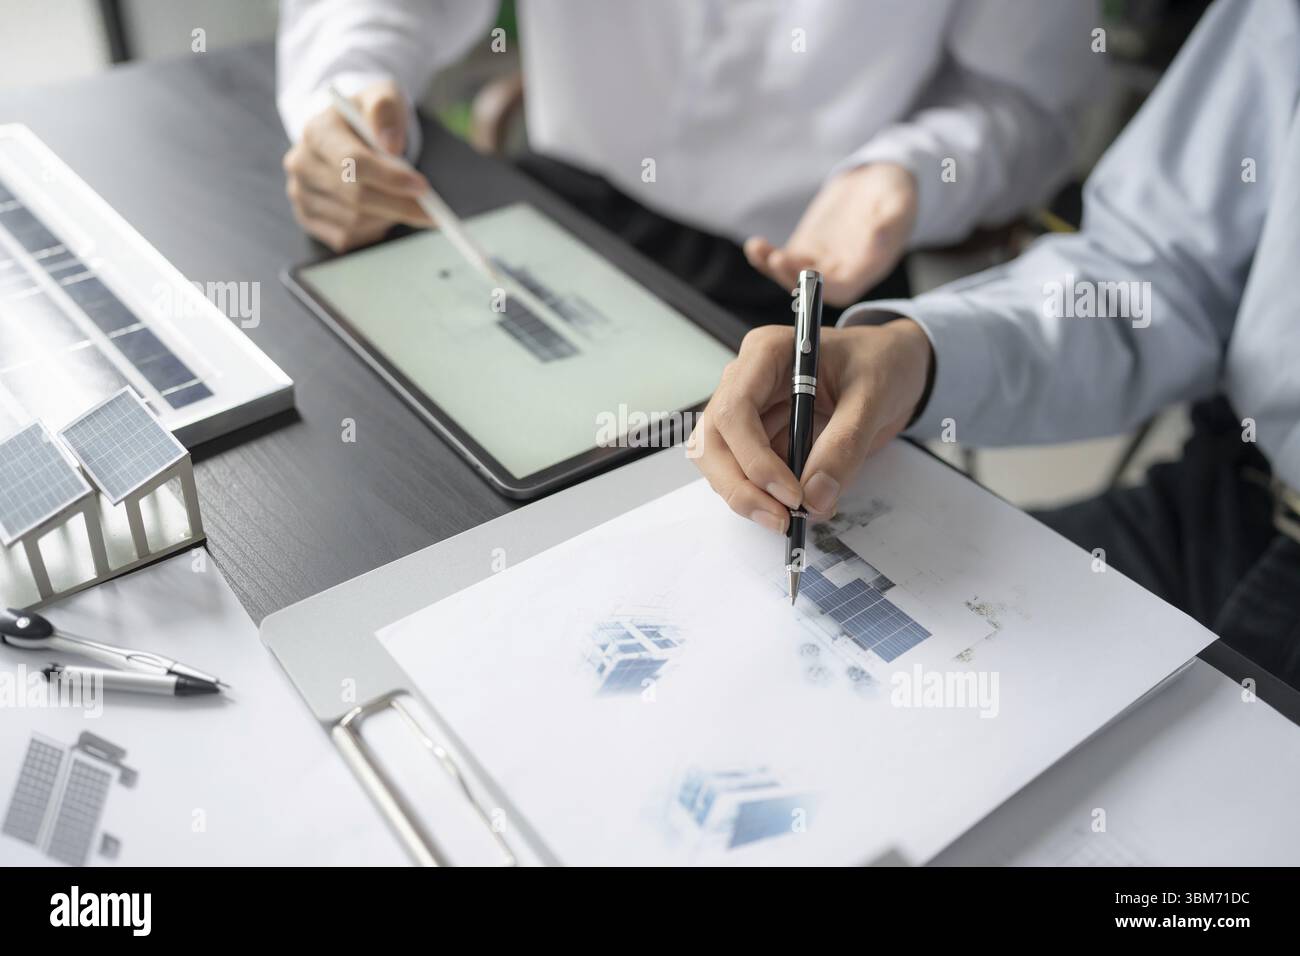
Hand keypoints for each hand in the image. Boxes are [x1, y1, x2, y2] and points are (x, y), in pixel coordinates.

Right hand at [282, 79, 433, 251]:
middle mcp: (302, 163)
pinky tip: (381, 212)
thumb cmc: (368, 116)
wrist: (346, 132)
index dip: (391, 178)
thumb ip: (386, 110)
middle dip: (399, 206)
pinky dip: (372, 230)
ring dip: (387, 218)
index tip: (423, 188)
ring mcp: (300, 193)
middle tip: (431, 211)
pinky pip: (346, 237)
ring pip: (354, 222)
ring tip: (400, 200)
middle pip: (356, 198)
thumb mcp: (382, 97)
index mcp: (317, 131)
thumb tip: (391, 145)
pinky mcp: (307, 218)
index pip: (353, 162)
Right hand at [691, 319, 931, 532]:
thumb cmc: (879, 363)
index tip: (791, 494)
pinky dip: (766, 497)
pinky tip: (802, 506)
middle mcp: (746, 380)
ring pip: (720, 462)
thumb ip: (844, 444)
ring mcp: (749, 410)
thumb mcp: (873, 397)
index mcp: (766, 354)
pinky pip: (748, 473)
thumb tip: (816, 497)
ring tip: (791, 518)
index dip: (754, 458)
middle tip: (780, 519)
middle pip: (714, 441)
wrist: (891, 366)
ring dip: (748, 496)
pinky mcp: (760, 437)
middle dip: (740, 486)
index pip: (735, 410)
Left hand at [744, 163, 917, 306]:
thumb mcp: (900, 201)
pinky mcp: (804, 249)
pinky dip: (766, 257)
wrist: (877, 180)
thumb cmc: (895, 192)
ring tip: (758, 248)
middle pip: (811, 288)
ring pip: (792, 275)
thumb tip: (879, 236)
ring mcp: (820, 261)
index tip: (809, 275)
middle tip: (777, 258)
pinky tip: (755, 245)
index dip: (824, 288)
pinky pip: (782, 259)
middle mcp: (841, 271)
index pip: (842, 290)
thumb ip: (892, 220)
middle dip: (791, 276)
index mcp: (867, 268)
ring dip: (773, 267)